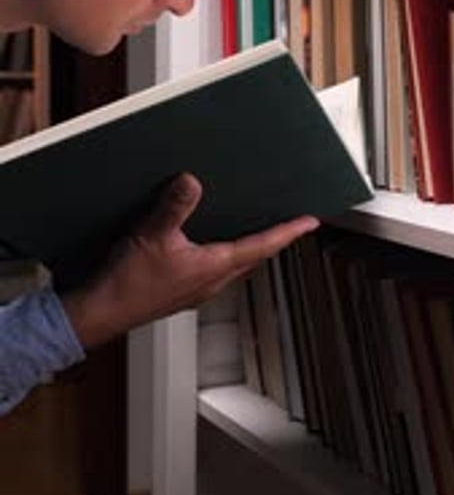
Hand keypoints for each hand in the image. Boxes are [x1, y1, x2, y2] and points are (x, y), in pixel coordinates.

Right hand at [63, 172, 318, 348]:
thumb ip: (175, 206)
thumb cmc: (128, 284)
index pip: (262, 247)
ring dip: (247, 248)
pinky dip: (221, 255)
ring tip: (253, 230)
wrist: (102, 312)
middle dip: (272, 240)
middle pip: (253, 258)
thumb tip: (192, 182)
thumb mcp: (153, 235)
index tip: (310, 222)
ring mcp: (196, 288)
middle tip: (288, 225)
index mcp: (214, 267)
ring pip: (233, 265)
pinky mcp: (180, 291)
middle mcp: (211, 281)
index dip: (288, 232)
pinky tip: (206, 245)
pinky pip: (212, 270)